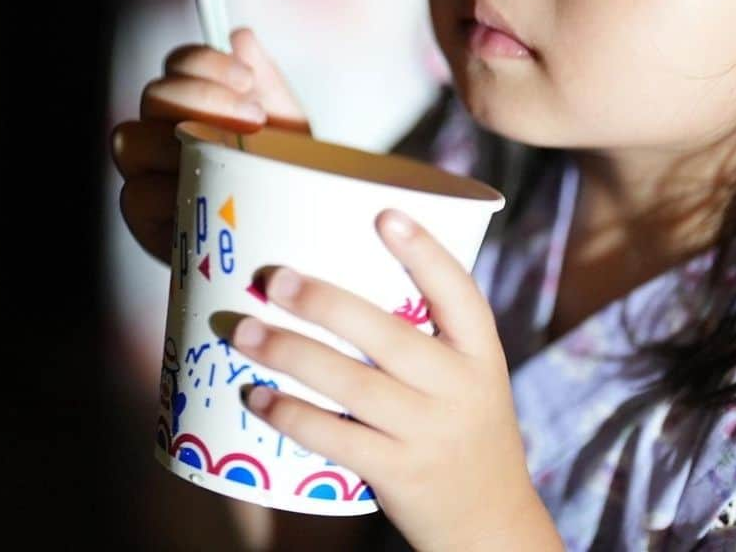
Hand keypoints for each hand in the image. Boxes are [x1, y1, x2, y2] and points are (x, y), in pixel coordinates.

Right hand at [111, 27, 308, 263]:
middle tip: (253, 119)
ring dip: (180, 142)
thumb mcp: (291, 130)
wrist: (299, 238)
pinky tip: (209, 192)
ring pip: (130, 139)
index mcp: (197, 104)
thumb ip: (267, 84)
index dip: (205, 63)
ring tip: (231, 158)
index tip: (247, 80)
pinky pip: (135, 195)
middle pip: (153, 95)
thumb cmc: (290, 179)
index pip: (179, 64)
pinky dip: (169, 190)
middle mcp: (164, 132)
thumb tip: (240, 36)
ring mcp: (150, 175)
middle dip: (202, 99)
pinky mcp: (146, 220)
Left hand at [229, 211, 562, 551]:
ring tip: (244, 332)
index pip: (459, 291)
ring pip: (352, 386)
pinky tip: (258, 397)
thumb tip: (339, 276)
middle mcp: (459, 386)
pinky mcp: (399, 473)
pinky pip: (337, 440)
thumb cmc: (466, 425)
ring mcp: (429, 432)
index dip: (424, 252)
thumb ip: (428, 335)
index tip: (384, 215)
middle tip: (275, 278)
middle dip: (325, 304)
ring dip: (292, 355)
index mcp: (480, 350)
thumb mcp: (471, 374)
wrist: (491, 522)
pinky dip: (294, 416)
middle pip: (388, 336)